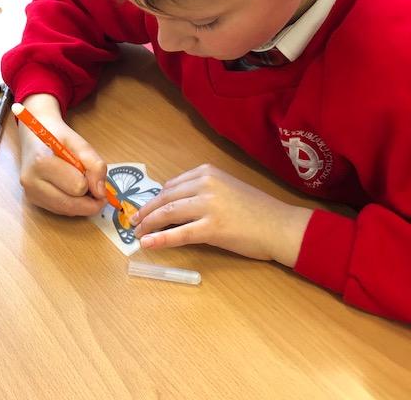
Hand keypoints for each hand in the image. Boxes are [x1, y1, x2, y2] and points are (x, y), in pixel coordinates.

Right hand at [18, 94, 107, 215]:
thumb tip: (101, 192)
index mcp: (42, 162)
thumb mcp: (81, 143)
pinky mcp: (32, 200)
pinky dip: (72, 204)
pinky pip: (59, 210)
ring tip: (83, 185)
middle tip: (98, 189)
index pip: (78, 186)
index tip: (95, 174)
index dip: (92, 182)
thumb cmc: (58, 136)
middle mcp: (31, 182)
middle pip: (71, 205)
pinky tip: (72, 189)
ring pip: (66, 211)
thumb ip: (95, 165)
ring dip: (81, 203)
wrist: (35, 134)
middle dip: (90, 200)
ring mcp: (30, 193)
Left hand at [132, 164, 312, 266]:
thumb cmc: (257, 209)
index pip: (171, 185)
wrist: (280, 225)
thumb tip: (174, 202)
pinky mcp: (212, 227)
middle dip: (146, 212)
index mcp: (207, 172)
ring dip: (148, 224)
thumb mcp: (227, 188)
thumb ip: (202, 190)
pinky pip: (179, 233)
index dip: (155, 199)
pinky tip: (147, 243)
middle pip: (165, 198)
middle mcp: (205, 184)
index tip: (145, 209)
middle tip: (134, 222)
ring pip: (168, 213)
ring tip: (137, 233)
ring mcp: (208, 205)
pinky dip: (160, 239)